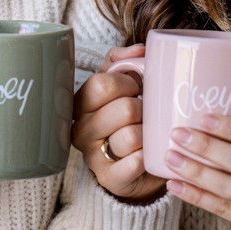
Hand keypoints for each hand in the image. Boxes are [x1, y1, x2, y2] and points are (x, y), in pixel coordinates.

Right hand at [72, 45, 165, 202]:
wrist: (138, 162)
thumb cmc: (129, 118)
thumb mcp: (121, 85)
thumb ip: (124, 61)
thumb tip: (140, 50)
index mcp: (81, 104)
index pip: (101, 85)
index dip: (127, 82)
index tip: (137, 86)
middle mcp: (81, 130)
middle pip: (123, 109)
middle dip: (143, 108)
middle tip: (146, 112)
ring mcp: (94, 157)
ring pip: (131, 136)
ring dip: (148, 133)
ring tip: (149, 133)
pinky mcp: (111, 179)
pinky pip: (135, 163)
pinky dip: (147, 156)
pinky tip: (148, 153)